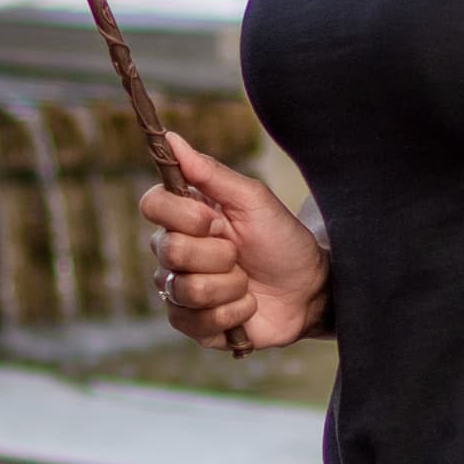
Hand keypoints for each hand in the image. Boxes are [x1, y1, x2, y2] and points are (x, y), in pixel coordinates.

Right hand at [136, 132, 323, 358]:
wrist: (312, 290)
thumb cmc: (282, 240)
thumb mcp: (253, 200)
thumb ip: (210, 172)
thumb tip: (170, 138)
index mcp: (185, 217)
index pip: (151, 205)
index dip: (183, 215)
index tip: (214, 219)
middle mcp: (175, 253)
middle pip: (170, 251)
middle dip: (219, 255)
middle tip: (240, 254)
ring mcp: (181, 291)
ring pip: (186, 289)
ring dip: (230, 286)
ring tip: (247, 282)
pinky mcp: (194, 325)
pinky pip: (196, 321)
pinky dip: (234, 313)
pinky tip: (247, 306)